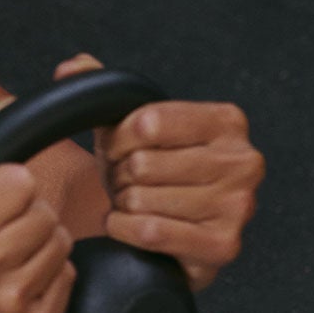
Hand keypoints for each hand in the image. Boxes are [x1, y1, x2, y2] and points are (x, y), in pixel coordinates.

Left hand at [52, 53, 264, 292]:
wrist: (178, 237)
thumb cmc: (157, 176)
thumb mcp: (133, 129)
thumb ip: (105, 91)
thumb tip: (70, 67)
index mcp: (227, 121)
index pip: (148, 121)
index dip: (118, 139)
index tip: (119, 149)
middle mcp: (243, 160)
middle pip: (143, 164)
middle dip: (121, 177)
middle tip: (128, 183)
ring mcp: (238, 205)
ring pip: (143, 200)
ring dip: (124, 205)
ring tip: (135, 204)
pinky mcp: (223, 245)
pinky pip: (150, 232)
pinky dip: (125, 230)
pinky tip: (131, 226)